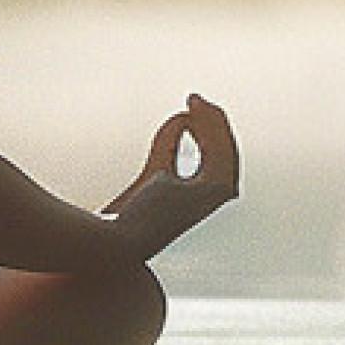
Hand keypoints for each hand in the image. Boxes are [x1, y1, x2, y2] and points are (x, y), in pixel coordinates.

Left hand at [104, 93, 239, 257]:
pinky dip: (208, 127)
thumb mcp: (153, 173)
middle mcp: (214, 206)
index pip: (216, 164)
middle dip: (214, 126)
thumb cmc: (126, 219)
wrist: (118, 242)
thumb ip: (168, 145)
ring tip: (194, 102)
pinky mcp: (214, 191)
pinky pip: (218, 150)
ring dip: (211, 122)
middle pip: (225, 156)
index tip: (192, 116)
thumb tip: (181, 117)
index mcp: (201, 205)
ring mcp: (217, 201)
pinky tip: (191, 112)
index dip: (208, 136)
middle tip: (198, 103)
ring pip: (225, 151)